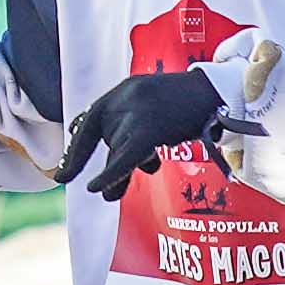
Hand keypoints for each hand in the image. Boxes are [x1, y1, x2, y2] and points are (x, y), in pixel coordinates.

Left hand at [55, 64, 236, 194]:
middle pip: (108, 141)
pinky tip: (96, 188)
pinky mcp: (150, 127)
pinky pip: (125, 157)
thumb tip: (106, 178)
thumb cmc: (191, 108)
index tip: (61, 176)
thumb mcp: (154, 111)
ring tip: (125, 185)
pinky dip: (110, 174)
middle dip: (111, 168)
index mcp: (123, 91)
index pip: (88, 122)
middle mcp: (125, 97)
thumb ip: (130, 133)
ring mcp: (137, 110)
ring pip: (118, 151)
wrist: (222, 94)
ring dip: (119, 173)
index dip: (75, 151)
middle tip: (108, 193)